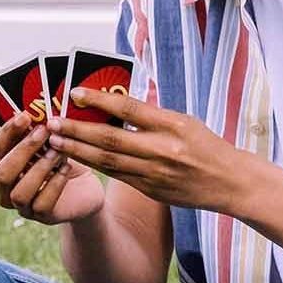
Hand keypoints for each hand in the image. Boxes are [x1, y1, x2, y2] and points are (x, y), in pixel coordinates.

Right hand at [0, 111, 104, 223]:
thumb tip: (33, 111)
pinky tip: (66, 169)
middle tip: (43, 131)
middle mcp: (5, 190)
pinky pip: (41, 205)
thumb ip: (36, 132)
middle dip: (22, 151)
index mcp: (1, 167)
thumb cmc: (61, 159)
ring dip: (39, 169)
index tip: (25, 115)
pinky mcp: (42, 217)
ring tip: (58, 152)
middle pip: (1, 174)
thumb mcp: (48, 143)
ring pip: (19, 193)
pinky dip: (55, 185)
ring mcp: (22, 206)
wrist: (85, 187)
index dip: (8, 133)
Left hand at [46, 87, 246, 212]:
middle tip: (53, 122)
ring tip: (55, 141)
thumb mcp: (185, 121)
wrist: (230, 183)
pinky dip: (95, 165)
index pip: (130, 108)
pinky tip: (77, 158)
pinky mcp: (151, 190)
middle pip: (111, 137)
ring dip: (78, 150)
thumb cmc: (207, 146)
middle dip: (78, 129)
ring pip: (108, 160)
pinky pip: (117, 176)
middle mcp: (162, 149)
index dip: (100, 100)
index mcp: (173, 125)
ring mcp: (155, 173)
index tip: (76, 93)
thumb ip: (152, 114)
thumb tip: (118, 100)